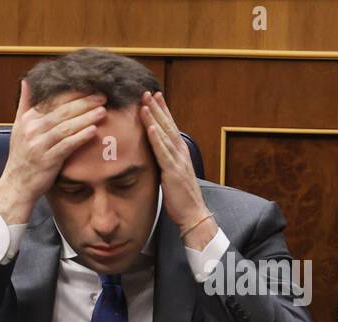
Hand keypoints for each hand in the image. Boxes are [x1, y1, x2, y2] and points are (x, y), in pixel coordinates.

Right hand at [0, 83, 108, 224]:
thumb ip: (24, 104)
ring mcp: (39, 145)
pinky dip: (80, 137)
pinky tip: (93, 131)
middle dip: (84, 103)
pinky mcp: (48, 160)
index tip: (90, 87)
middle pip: (63, 111)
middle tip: (102, 97)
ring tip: (102, 111)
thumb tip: (27, 81)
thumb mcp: (18, 128)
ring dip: (86, 118)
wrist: (17, 186)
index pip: (54, 100)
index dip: (73, 93)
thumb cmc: (22, 157)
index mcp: (28, 119)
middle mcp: (32, 130)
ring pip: (66, 127)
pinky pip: (67, 145)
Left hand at [139, 90, 213, 242]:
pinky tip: (150, 126)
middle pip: (167, 125)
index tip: (154, 97)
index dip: (162, 111)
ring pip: (164, 134)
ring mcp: (177, 160)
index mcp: (179, 153)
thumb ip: (165, 162)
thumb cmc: (181, 197)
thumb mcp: (171, 175)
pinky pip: (163, 151)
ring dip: (154, 117)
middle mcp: (180, 152)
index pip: (169, 127)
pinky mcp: (172, 171)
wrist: (193, 214)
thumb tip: (155, 155)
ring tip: (145, 102)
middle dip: (157, 107)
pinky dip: (156, 138)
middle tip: (148, 91)